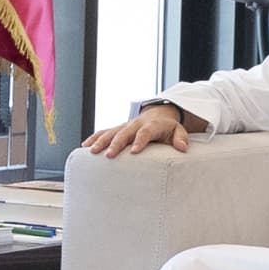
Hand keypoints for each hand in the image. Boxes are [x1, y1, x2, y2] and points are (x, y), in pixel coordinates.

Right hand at [82, 102, 204, 156]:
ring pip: (111, 131)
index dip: (140, 141)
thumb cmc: (168, 128)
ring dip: (101, 141)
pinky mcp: (118, 128)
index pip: (145, 132)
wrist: (157, 114)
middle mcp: (135, 124)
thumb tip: (183, 147)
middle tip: (109, 155)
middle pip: (124, 132)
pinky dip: (94, 137)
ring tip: (92, 151)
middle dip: (116, 143)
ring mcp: (125, 126)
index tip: (134, 152)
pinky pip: (104, 131)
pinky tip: (85, 146)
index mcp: (151, 125)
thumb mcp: (178, 131)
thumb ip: (181, 138)